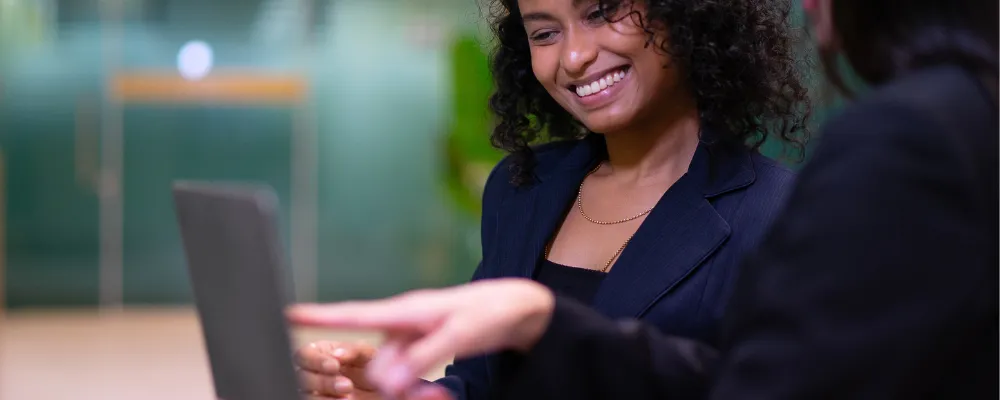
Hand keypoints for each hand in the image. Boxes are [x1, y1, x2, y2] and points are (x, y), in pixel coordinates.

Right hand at [287, 278, 555, 397]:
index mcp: (405, 311)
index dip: (319, 316)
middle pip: (375, 363)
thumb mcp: (458, 334)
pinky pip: (408, 377)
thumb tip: (387, 381)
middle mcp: (402, 325)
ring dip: (410, 392)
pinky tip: (439, 394)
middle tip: (430, 397)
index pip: (353, 315)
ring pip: (392, 376)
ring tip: (441, 396)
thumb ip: (422, 357)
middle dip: (391, 386)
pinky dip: (419, 389)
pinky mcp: (422, 351)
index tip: (286, 313)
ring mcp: (411, 339)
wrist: (516, 308)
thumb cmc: (488, 312)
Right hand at [294, 340, 378, 398]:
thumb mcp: (368, 356)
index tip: (334, 366)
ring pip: (306, 395)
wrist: (379, 391)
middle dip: (324, 382)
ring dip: (324, 398)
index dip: (316, 361)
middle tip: (347, 386)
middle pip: (302, 377)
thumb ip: (355, 350)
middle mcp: (312, 373)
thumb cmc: (371, 369)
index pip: (304, 355)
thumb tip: (337, 354)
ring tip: (348, 399)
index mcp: (320, 354)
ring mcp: (313, 392)